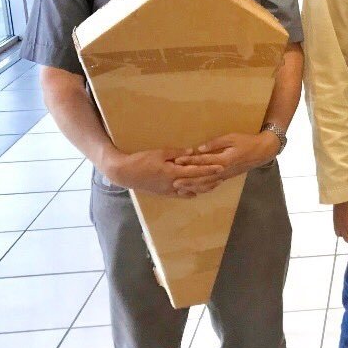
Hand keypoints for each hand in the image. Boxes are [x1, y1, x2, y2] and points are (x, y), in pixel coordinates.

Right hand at [103, 148, 223, 197]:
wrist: (125, 173)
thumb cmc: (141, 160)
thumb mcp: (160, 153)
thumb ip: (177, 153)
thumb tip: (193, 151)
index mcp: (173, 173)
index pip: (196, 171)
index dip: (209, 169)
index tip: (221, 167)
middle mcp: (173, 184)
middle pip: (196, 183)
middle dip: (210, 180)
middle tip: (223, 176)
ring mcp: (169, 191)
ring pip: (190, 191)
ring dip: (203, 188)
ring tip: (214, 184)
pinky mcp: (164, 194)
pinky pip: (181, 195)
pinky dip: (190, 193)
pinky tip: (197, 191)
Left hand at [172, 131, 279, 183]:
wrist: (261, 152)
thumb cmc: (247, 142)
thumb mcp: (232, 137)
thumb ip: (215, 143)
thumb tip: (200, 148)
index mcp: (224, 159)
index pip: (203, 161)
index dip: (189, 161)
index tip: (177, 161)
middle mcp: (223, 170)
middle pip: (202, 177)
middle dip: (187, 180)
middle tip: (174, 183)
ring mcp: (225, 175)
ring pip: (207, 184)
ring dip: (193, 187)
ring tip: (180, 190)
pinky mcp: (227, 177)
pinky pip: (213, 185)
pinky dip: (203, 189)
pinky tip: (195, 191)